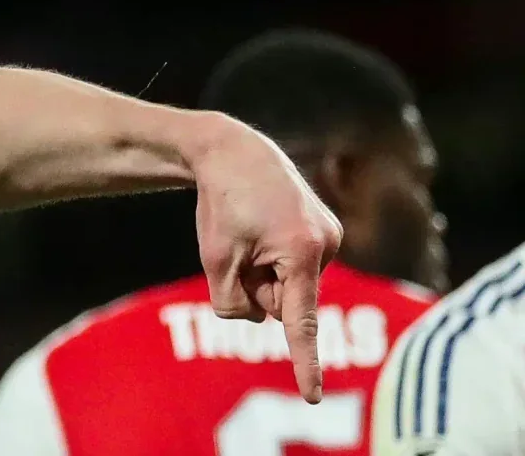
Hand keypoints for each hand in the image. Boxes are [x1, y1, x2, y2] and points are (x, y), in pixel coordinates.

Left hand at [189, 113, 342, 400]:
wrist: (234, 151)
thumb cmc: (221, 204)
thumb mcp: (216, 260)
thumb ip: (233, 304)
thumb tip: (262, 320)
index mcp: (301, 254)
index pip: (300, 322)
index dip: (304, 363)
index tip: (309, 396)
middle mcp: (327, 246)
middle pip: (284, 301)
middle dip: (259, 286)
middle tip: (242, 243)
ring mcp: (332, 237)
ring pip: (290, 285)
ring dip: (267, 270)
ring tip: (253, 229)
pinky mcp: (328, 230)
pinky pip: (297, 267)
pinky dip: (277, 258)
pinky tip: (264, 226)